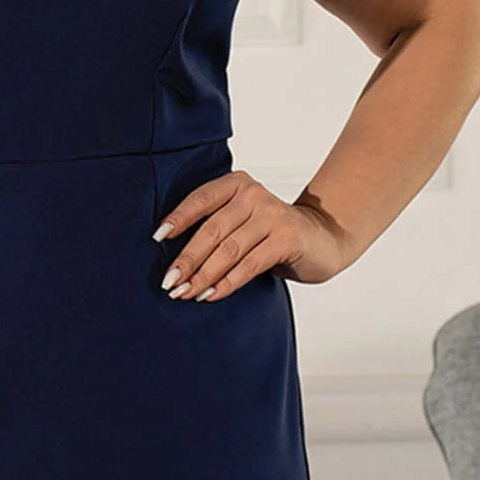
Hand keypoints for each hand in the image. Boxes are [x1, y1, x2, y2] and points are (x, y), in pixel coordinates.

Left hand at [152, 171, 348, 298]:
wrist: (322, 239)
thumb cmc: (271, 233)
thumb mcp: (242, 220)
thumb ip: (215, 226)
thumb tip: (173, 260)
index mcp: (236, 184)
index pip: (200, 199)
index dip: (177, 219)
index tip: (156, 239)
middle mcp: (253, 194)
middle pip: (211, 230)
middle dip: (186, 259)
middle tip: (168, 282)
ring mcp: (272, 215)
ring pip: (228, 250)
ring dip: (203, 275)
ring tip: (185, 293)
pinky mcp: (287, 238)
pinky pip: (249, 264)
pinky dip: (227, 282)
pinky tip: (211, 295)